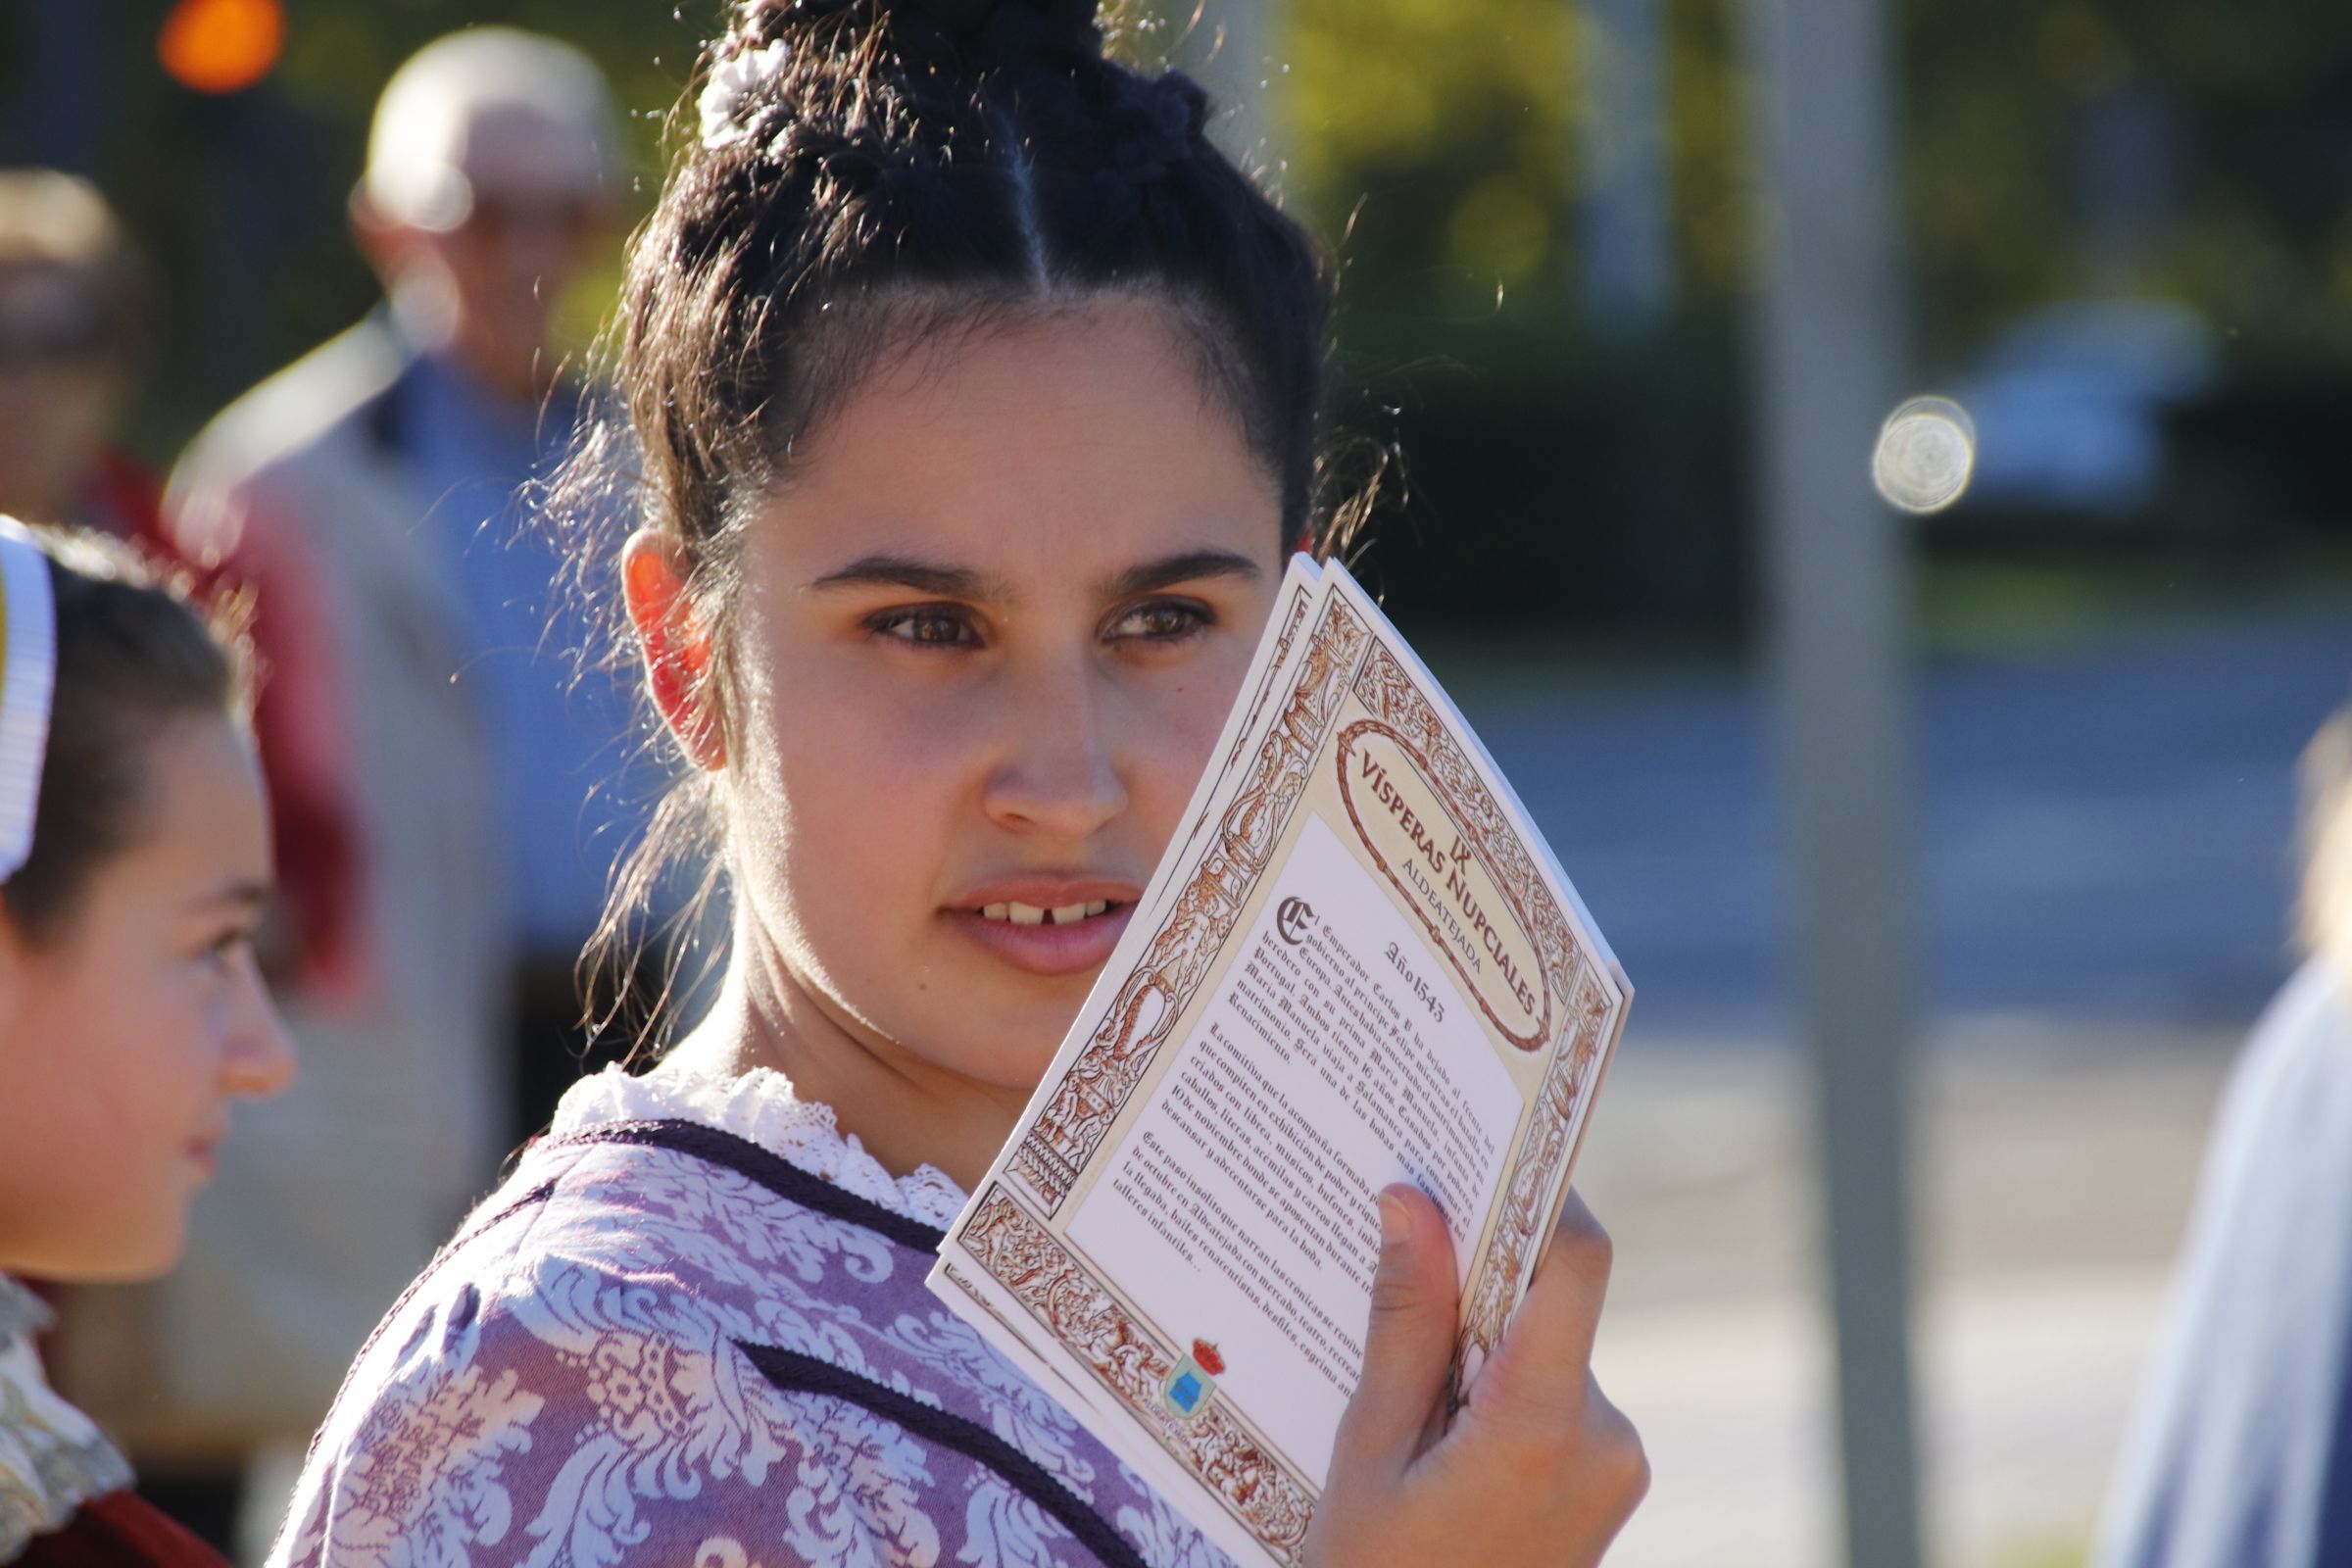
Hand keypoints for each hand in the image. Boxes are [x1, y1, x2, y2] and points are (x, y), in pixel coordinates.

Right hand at [1305, 1186, 1646, 1567]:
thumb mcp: (1371, 1451)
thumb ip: (1403, 1325)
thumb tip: (1411, 1203)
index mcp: (1546, 1425)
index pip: (1575, 1265)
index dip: (1533, 1199)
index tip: (1473, 1162)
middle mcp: (1605, 1440)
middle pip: (1547, 1309)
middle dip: (1473, 1287)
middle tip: (1391, 1278)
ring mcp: (1612, 1472)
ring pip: (1543, 1357)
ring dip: (1478, 1350)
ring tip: (1398, 1397)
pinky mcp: (1602, 1492)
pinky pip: (1551, 1405)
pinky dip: (1496, 1396)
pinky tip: (1430, 1432)